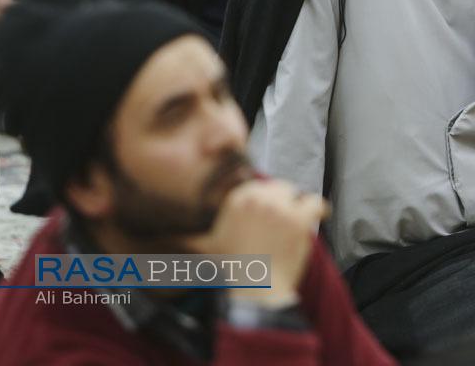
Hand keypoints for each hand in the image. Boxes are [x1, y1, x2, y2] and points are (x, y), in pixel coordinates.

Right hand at [182, 179, 327, 307]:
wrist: (255, 290)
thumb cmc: (231, 269)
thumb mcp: (204, 247)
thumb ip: (184, 235)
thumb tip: (155, 234)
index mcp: (234, 200)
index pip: (255, 185)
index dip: (262, 198)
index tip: (265, 211)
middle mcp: (257, 199)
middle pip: (277, 187)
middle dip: (280, 200)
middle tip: (281, 218)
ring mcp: (280, 208)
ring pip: (296, 192)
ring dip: (298, 205)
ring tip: (297, 219)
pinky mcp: (301, 219)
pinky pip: (317, 202)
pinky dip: (320, 209)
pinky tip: (318, 215)